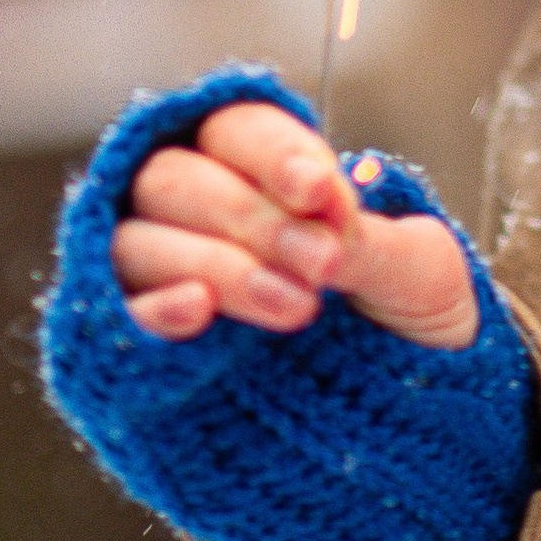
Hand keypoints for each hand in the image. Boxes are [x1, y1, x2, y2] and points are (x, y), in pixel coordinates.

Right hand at [113, 100, 479, 351]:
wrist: (412, 409)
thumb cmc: (416, 315)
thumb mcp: (422, 270)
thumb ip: (375, 239)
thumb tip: (318, 213)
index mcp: (268, 170)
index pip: (238, 130)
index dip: (273, 154)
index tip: (319, 193)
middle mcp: (201, 213)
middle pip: (176, 178)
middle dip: (252, 216)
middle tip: (322, 263)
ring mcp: (167, 277)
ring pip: (139, 241)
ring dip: (218, 265)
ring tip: (298, 309)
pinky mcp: (148, 345)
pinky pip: (118, 314)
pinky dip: (153, 308)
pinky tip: (198, 310)